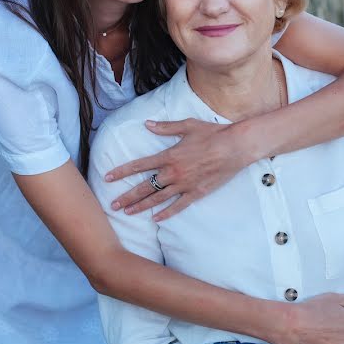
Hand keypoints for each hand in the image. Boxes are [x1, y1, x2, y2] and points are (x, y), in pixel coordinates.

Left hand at [104, 119, 246, 220]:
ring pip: (158, 198)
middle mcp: (173, 172)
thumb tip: (147, 124)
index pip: (140, 165)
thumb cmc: (212, 133)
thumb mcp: (187, 126)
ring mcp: (184, 185)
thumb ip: (165, 127)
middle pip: (145, 187)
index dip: (122, 171)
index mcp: (169, 156)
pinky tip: (156, 218)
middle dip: (127, 196)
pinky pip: (178, 206)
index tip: (108, 177)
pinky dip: (166, 213)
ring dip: (141, 206)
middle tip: (112, 205)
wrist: (234, 147)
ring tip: (127, 212)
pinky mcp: (196, 193)